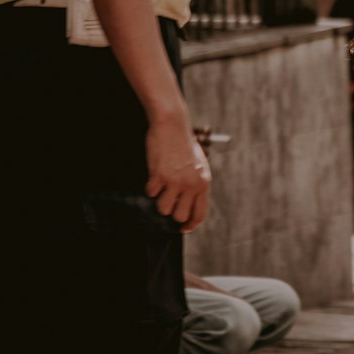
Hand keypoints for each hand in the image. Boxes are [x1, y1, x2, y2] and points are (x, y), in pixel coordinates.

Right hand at [145, 117, 210, 232]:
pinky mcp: (159, 175)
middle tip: (168, 201)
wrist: (173, 126)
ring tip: (161, 187)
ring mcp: (175, 181)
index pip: (199, 214)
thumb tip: (189, 204)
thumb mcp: (198, 165)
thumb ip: (196, 184)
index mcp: (203, 183)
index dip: (190, 224)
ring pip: (164, 208)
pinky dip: (150, 187)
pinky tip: (154, 175)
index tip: (183, 228)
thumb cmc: (184, 145)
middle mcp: (191, 185)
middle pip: (180, 216)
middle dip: (172, 212)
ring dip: (159, 200)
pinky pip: (151, 193)